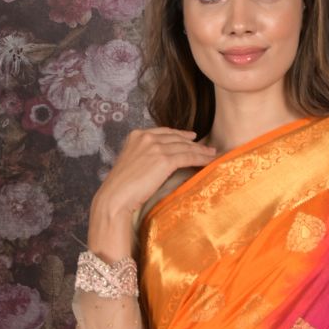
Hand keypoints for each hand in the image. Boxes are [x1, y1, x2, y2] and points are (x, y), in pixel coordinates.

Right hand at [94, 126, 216, 220]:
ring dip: (201, 151)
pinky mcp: (164, 159)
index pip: (163, 132)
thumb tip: (155, 163)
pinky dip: (201, 159)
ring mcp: (155, 147)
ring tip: (212, 154)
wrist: (116, 196)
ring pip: (185, 147)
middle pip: (176, 138)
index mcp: (136, 135)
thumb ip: (143, 157)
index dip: (180, 135)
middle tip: (207, 147)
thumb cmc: (121, 187)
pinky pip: (188, 157)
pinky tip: (209, 161)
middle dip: (193, 143)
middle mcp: (146, 137)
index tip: (191, 137)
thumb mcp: (131, 164)